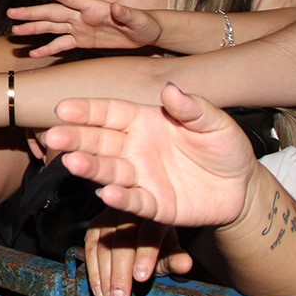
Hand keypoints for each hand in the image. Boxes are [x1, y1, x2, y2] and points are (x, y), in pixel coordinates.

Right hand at [8, 0, 161, 56]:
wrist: (147, 33)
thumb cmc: (145, 23)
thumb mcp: (138, 20)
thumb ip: (125, 13)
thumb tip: (114, 7)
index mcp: (92, 7)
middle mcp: (82, 16)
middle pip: (52, 12)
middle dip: (31, 13)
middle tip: (12, 13)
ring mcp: (80, 28)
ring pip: (52, 27)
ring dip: (34, 29)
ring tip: (15, 32)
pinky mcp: (83, 40)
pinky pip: (62, 45)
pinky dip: (48, 49)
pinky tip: (33, 53)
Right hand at [42, 83, 258, 226]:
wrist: (241, 186)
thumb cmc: (224, 147)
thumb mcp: (215, 123)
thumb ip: (193, 108)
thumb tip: (171, 90)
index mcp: (145, 121)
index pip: (109, 113)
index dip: (86, 110)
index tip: (63, 108)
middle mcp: (136, 148)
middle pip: (100, 141)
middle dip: (76, 138)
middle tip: (53, 137)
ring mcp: (142, 177)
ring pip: (110, 170)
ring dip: (90, 167)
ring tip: (72, 163)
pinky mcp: (155, 205)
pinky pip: (135, 201)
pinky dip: (121, 198)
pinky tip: (106, 193)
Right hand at [84, 209, 193, 295]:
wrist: (142, 238)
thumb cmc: (159, 247)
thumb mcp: (170, 253)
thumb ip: (175, 260)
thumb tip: (185, 264)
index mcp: (156, 214)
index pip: (150, 233)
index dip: (145, 255)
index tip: (141, 278)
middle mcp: (131, 210)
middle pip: (123, 241)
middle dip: (120, 272)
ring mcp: (110, 215)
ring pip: (104, 245)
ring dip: (105, 276)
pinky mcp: (96, 225)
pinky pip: (90, 248)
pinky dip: (93, 271)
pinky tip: (99, 290)